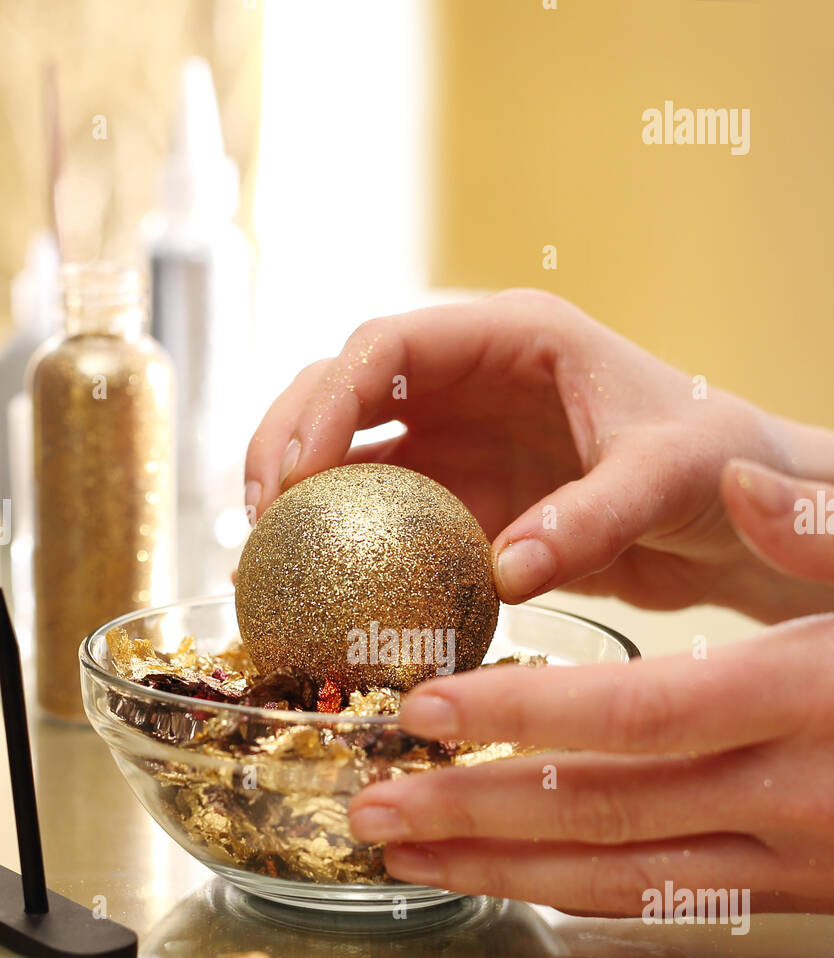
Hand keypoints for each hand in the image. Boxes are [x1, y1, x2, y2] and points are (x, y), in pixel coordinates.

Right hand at [245, 291, 833, 621]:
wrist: (735, 516)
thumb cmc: (716, 463)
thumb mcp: (664, 478)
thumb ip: (591, 517)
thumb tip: (505, 570)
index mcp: (511, 338)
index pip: (391, 347)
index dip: (329, 399)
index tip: (295, 467)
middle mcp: (470, 382)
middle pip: (346, 389)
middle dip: (287, 438)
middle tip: (257, 513)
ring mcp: (460, 442)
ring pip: (351, 450)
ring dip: (300, 490)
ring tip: (264, 547)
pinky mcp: (463, 500)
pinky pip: (385, 513)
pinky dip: (346, 541)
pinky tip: (317, 581)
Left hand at [348, 462, 833, 913]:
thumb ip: (827, 534)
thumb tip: (739, 481)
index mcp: (804, 699)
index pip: (636, 716)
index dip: (522, 719)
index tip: (423, 710)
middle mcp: (783, 795)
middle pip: (600, 811)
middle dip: (475, 810)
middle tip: (369, 802)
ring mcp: (784, 861)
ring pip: (615, 876)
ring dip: (498, 867)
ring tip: (402, 853)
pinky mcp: (783, 893)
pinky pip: (655, 903)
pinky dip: (566, 892)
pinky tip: (500, 878)